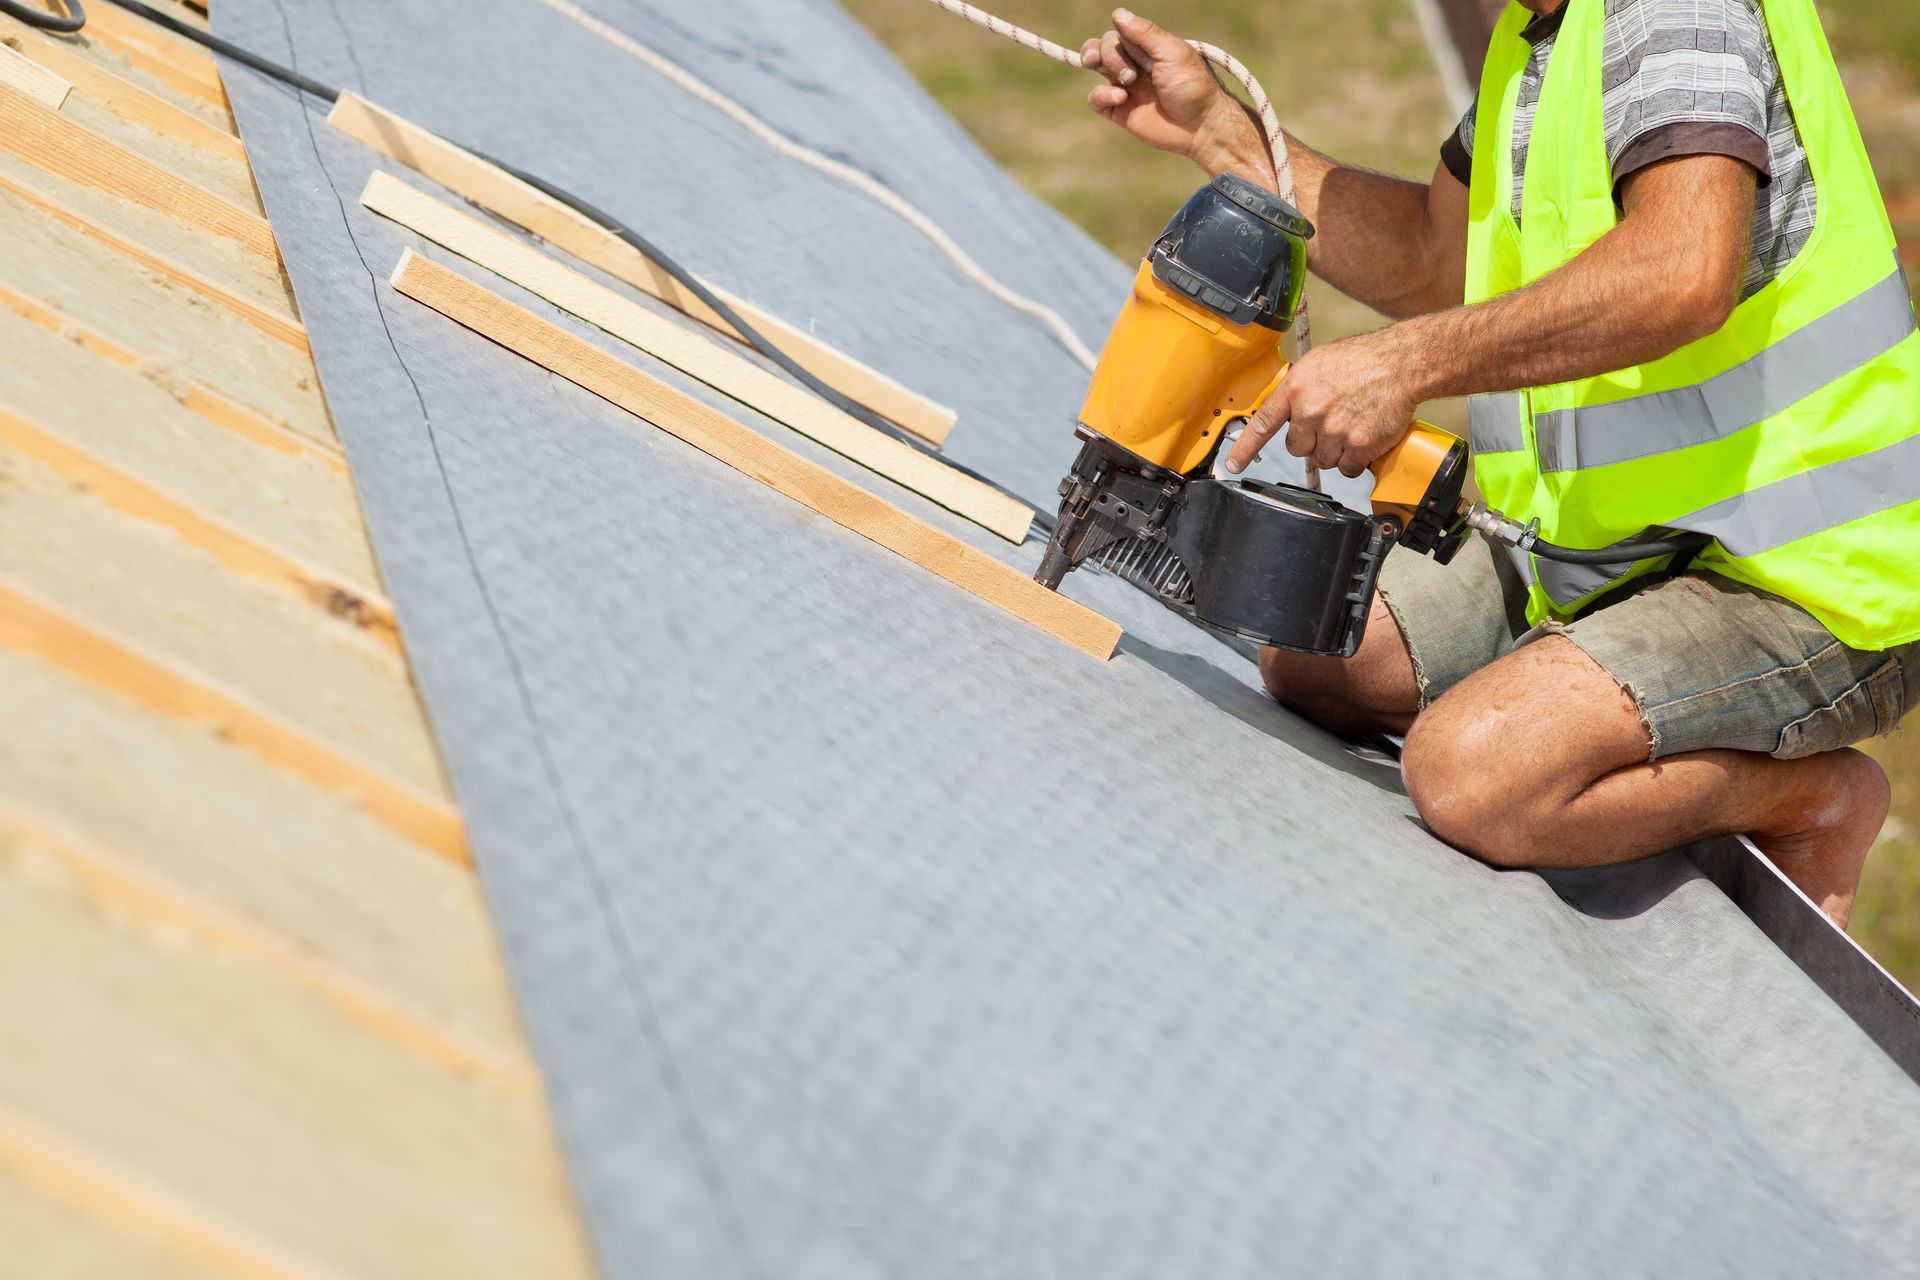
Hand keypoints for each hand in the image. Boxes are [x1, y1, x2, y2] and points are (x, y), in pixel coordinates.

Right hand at [1079, 10, 1248, 166]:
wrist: (1198, 127)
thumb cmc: (1191, 87)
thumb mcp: (1172, 53)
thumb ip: (1145, 33)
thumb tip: (1117, 14)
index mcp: (1148, 48)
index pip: (1119, 33)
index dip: (1116, 38)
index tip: (1130, 46)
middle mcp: (1134, 64)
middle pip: (1104, 46)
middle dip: (1110, 54)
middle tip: (1130, 74)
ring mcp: (1125, 87)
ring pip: (1096, 65)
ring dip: (1103, 66)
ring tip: (1125, 81)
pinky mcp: (1119, 111)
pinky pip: (1095, 99)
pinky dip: (1101, 95)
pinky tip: (1120, 98)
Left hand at [1226, 333, 1421, 477]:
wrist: (1400, 364)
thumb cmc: (1363, 360)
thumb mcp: (1318, 364)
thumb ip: (1299, 390)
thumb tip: (1288, 410)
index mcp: (1296, 389)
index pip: (1263, 423)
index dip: (1244, 448)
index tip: (1232, 465)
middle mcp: (1311, 411)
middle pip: (1298, 448)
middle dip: (1312, 440)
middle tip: (1332, 422)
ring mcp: (1335, 430)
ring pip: (1323, 460)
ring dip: (1335, 450)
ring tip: (1351, 425)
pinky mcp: (1358, 446)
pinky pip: (1347, 468)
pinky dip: (1355, 460)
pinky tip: (1363, 438)